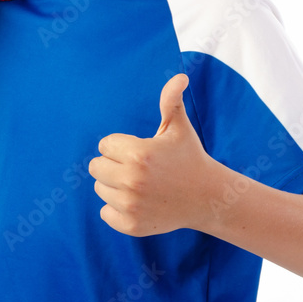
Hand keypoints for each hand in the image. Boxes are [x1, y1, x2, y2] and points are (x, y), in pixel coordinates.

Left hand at [88, 74, 214, 236]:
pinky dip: (117, 209)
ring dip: (115, 186)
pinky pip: (105, 212)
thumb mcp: (179, 128)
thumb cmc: (188, 157)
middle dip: (113, 165)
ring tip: (141, 185)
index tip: (141, 152)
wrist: (207, 198)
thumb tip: (181, 76)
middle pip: (95, 167)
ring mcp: (130, 205)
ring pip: (100, 189)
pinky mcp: (131, 225)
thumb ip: (171, 101)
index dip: (121, 146)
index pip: (104, 145)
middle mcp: (132, 180)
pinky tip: (140, 203)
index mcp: (138, 154)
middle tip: (138, 169)